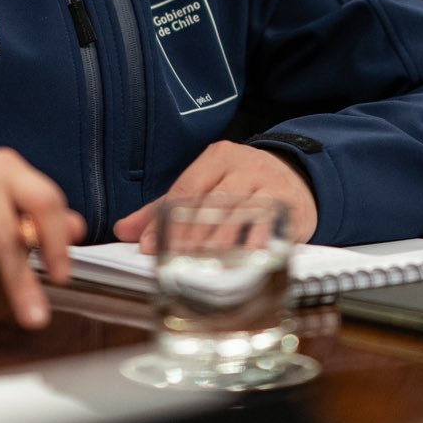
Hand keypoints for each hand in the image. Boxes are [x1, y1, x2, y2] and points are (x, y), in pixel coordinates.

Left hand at [112, 141, 317, 252]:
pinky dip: (255, 243)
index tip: (151, 247)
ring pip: (240, 214)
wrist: (298, 176)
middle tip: (176, 260)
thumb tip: (124, 229)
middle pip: (213, 202)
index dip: (167, 220)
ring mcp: (269, 184)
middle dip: (192, 234)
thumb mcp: (205, 186)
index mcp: (218, 157)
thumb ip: (165, 208)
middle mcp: (244, 167)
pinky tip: (242, 260)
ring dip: (220, 242)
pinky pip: (270, 225)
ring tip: (202, 265)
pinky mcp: (289, 205)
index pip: (187, 189)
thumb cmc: (242, 185)